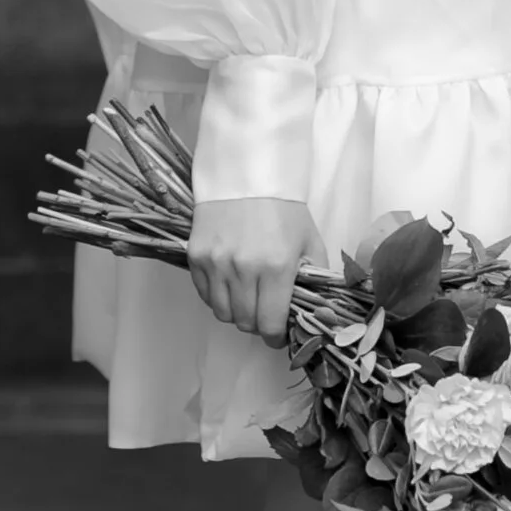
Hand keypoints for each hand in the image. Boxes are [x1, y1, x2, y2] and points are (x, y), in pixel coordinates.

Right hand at [187, 195, 310, 345]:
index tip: (278, 334)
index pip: (269, 323)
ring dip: (236, 312)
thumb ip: (314, 279)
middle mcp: (243, 269)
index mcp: (276, 267)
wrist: (246, 174)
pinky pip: (204, 294)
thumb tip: (314, 311)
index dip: (275, 336)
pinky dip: (217, 296)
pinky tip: (229, 283)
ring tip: (246, 298)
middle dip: (257, 324)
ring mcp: (215, 263)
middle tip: (264, 313)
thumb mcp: (309, 241)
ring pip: (222, 312)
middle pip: (245, 322)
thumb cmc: (283, 209)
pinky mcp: (195, 256)